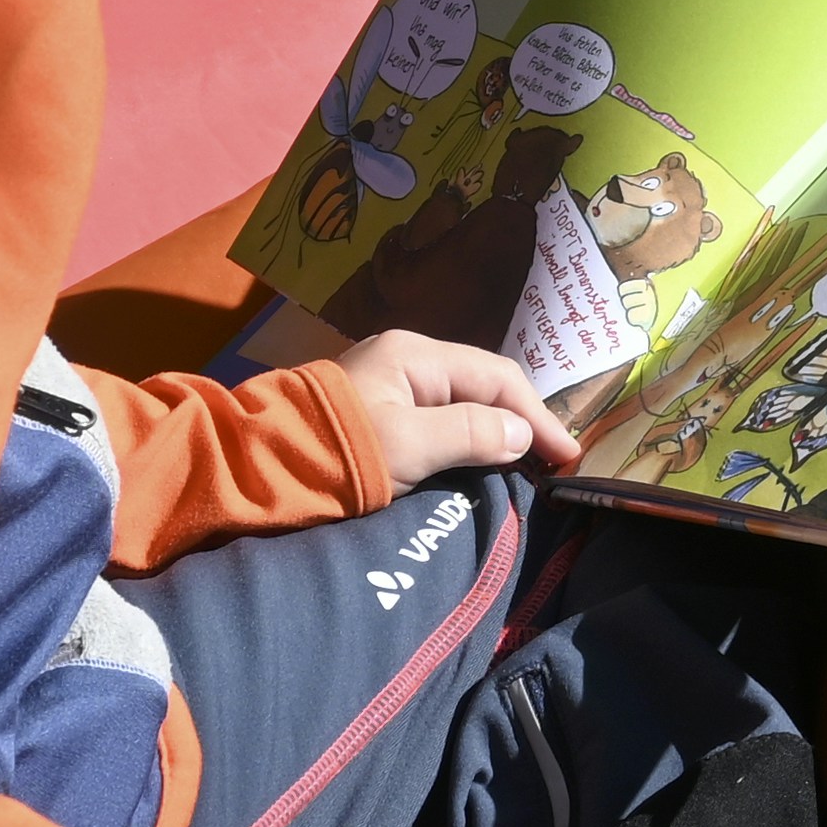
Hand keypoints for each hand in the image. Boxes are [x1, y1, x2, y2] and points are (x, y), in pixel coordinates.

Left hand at [337, 330, 582, 484]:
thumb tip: (521, 436)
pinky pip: (439, 418)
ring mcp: (390, 384)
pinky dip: (469, 438)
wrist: (259, 471)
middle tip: (554, 463)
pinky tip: (483, 461)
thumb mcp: (409, 446)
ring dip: (496, 432)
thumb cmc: (336, 453)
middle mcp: (406, 359)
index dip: (537, 417)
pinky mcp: (378, 413)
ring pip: (462, 402)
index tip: (566, 457)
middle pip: (482, 385)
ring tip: (527, 465)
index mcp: (416, 355)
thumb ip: (470, 435)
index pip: (497, 377)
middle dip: (521, 421)